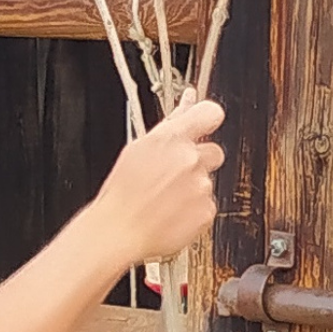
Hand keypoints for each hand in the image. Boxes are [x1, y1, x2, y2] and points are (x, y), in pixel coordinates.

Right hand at [86, 91, 225, 264]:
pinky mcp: (207, 212)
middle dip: (200, 160)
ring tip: (166, 198)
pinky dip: (194, 209)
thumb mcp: (139, 148)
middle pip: (215, 151)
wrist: (117, 231)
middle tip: (176, 174)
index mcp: (171, 139)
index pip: (211, 113)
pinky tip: (172, 212)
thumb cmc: (122, 192)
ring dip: (193, 187)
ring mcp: (201, 187)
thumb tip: (189, 100)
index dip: (209, 119)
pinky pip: (208, 205)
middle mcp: (190, 160)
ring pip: (208, 180)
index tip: (205, 124)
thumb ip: (172, 122)